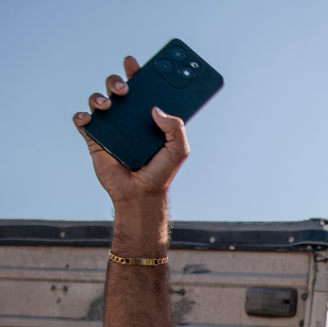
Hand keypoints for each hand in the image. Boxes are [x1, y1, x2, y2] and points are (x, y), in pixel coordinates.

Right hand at [72, 57, 189, 206]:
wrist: (141, 194)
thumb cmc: (161, 172)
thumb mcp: (178, 150)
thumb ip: (176, 128)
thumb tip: (156, 108)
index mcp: (147, 117)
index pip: (142, 90)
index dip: (137, 74)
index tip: (134, 64)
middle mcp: (128, 119)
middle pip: (117, 90)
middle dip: (117, 82)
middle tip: (124, 88)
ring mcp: (111, 128)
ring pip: (99, 102)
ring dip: (99, 97)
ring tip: (108, 105)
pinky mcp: (95, 140)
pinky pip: (83, 122)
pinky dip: (82, 116)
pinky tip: (89, 118)